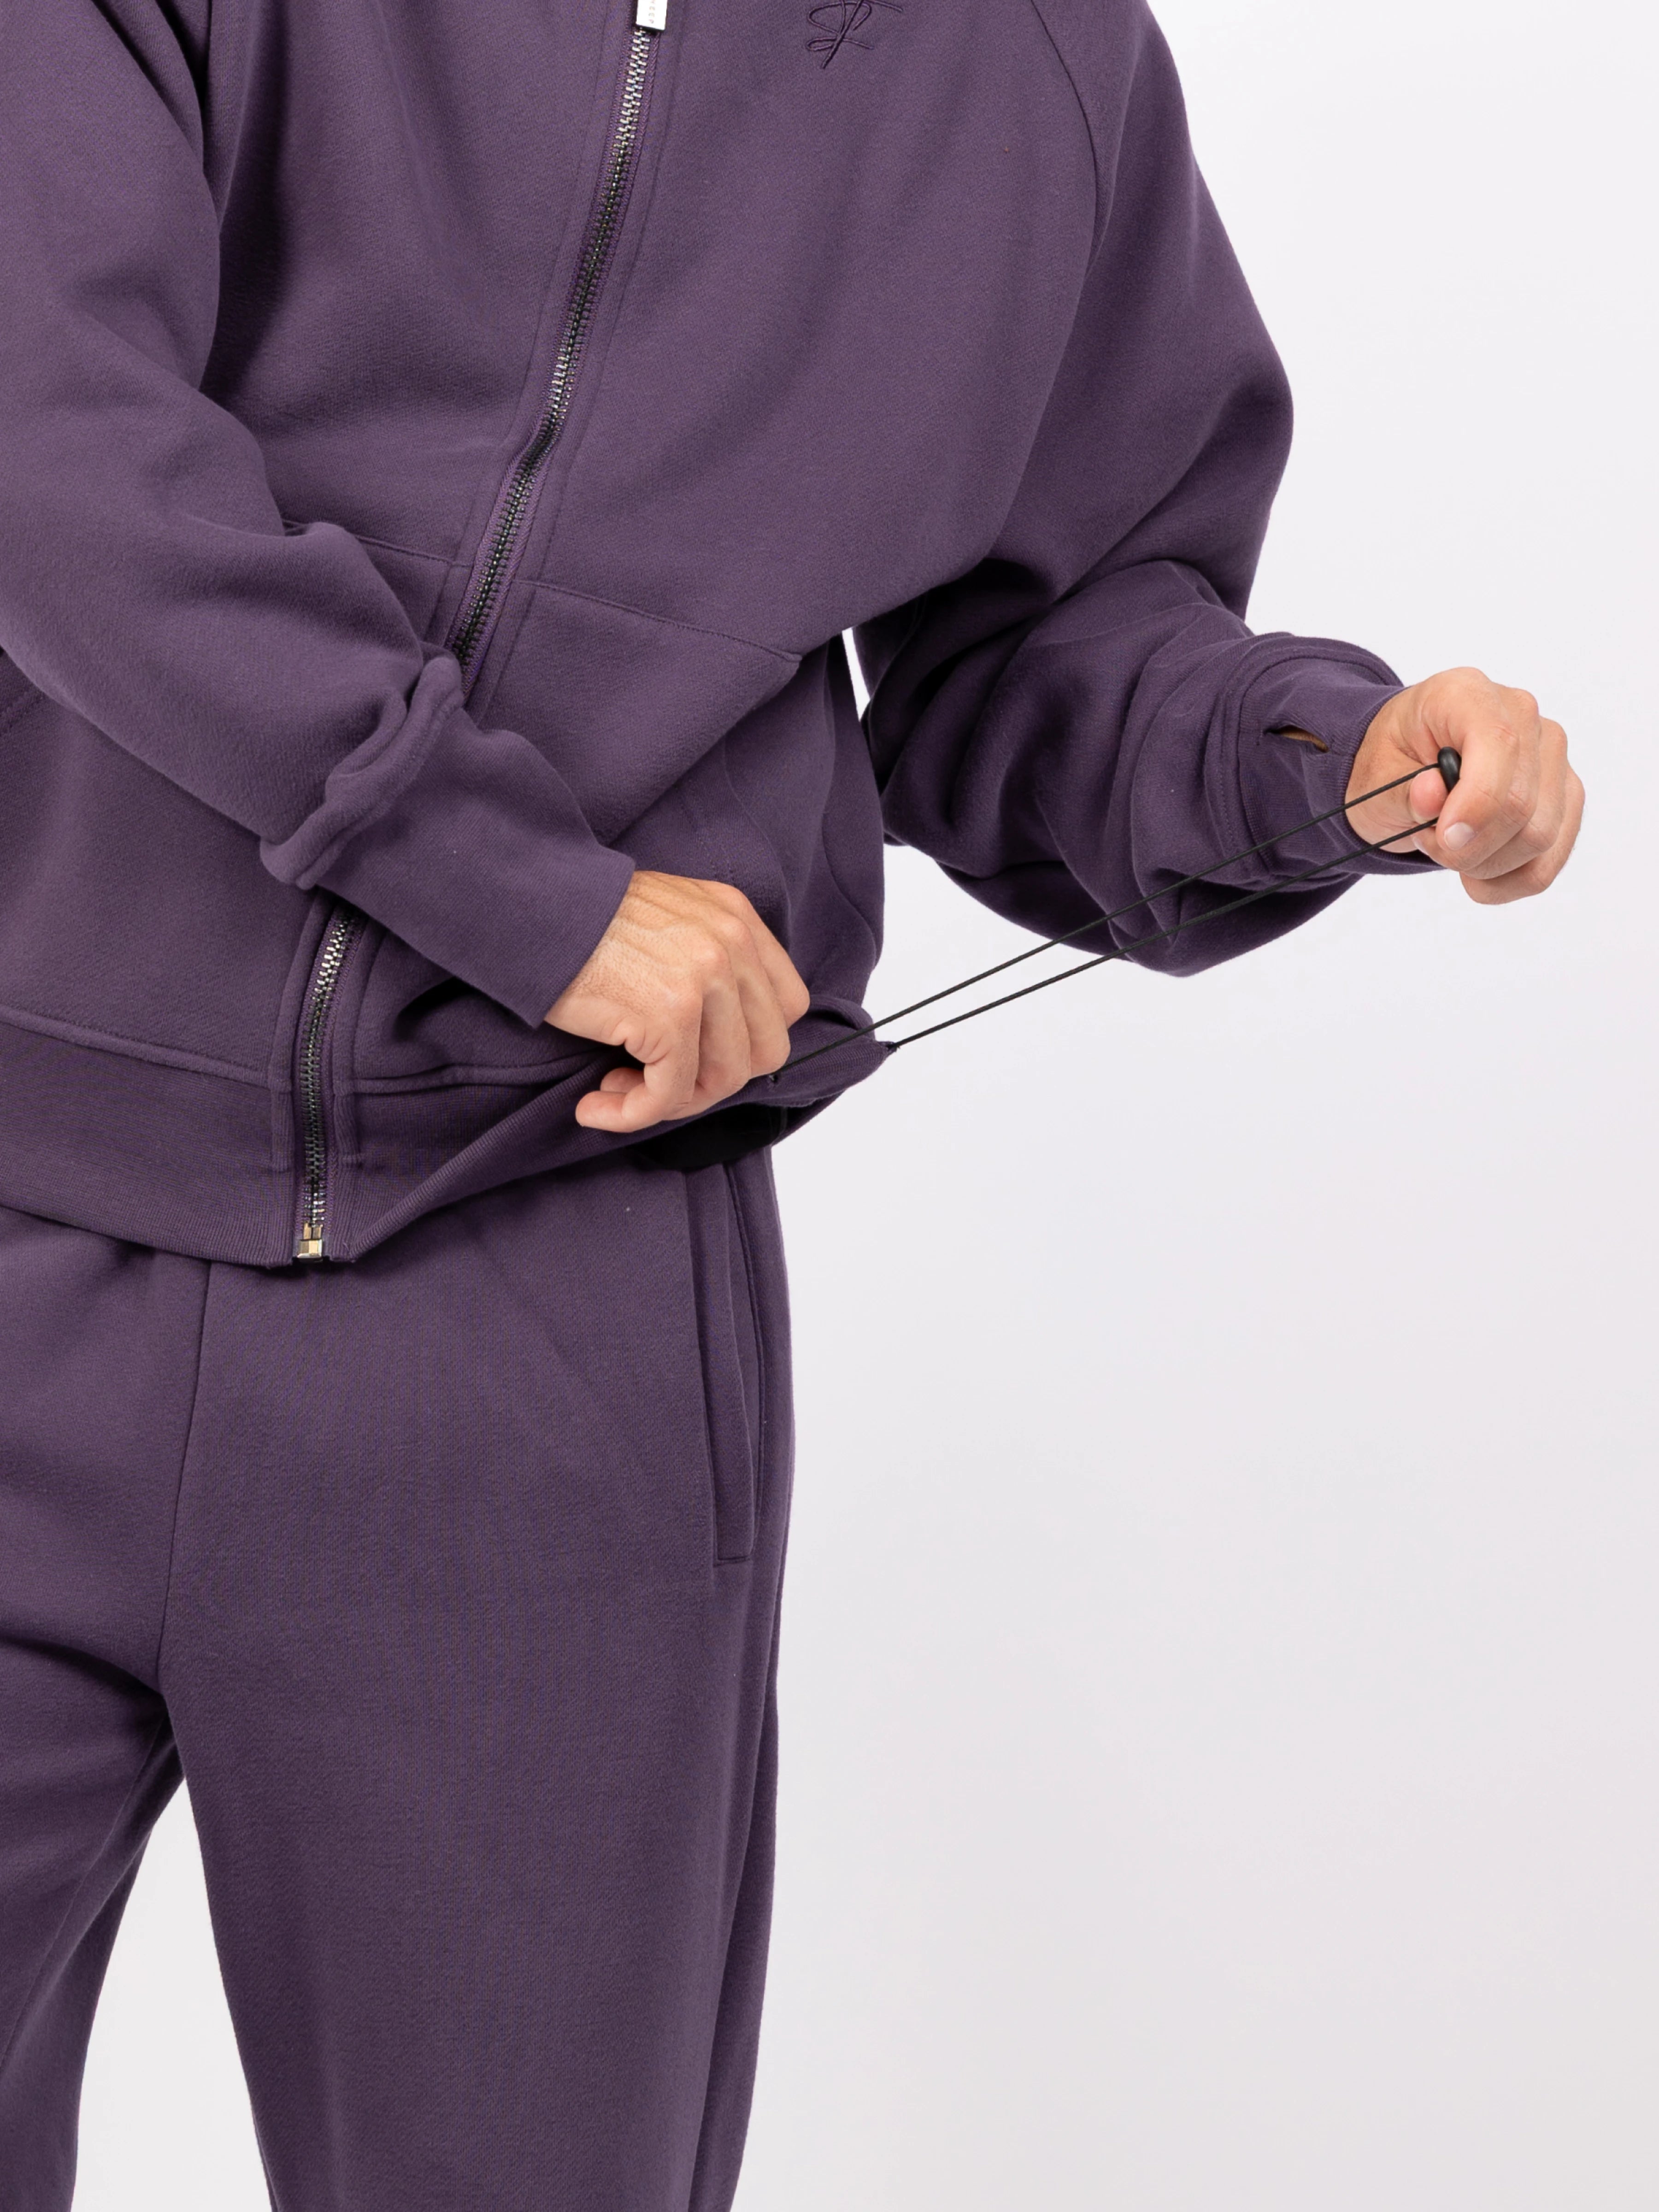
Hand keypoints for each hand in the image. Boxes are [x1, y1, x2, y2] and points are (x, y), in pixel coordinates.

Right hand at [547, 871, 810, 1133]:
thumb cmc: (577, 918)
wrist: (523, 905)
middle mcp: (731, 944)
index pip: (787, 1006)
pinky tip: (593, 1106)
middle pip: (766, 1051)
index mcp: (736, 918)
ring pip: (722, 1080)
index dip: (746, 1044)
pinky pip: (668, 1095)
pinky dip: (630, 1114)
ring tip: (616, 1089)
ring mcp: (705, 980)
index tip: (697, 1053)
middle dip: (712, 1080)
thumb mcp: (664, 917)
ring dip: (669, 1101)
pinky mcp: (669, 1016)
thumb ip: (703, 958)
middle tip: (657, 1081)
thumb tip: (716, 1037)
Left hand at [1340, 668, 1582, 902]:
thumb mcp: (1374, 776)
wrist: (1405, 767)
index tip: (1444, 838)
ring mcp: (1551, 755)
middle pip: (1521, 803)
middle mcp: (1522, 716)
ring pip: (1540, 837)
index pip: (1499, 744)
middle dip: (1469, 845)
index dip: (1477, 802)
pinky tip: (1476, 874)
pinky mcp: (1564, 795)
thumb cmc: (1391, 764)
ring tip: (1449, 847)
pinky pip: (1549, 859)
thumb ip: (1400, 790)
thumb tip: (1432, 794)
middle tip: (1429, 840)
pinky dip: (1509, 881)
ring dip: (1485, 863)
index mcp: (1468, 693)